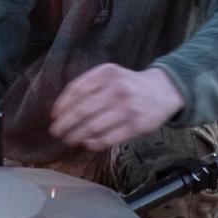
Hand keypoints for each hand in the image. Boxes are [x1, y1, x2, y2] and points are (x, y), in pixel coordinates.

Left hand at [49, 63, 184, 151]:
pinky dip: (94, 143)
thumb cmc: (128, 85)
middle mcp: (117, 89)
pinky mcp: (136, 125)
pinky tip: (87, 143)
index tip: (54, 116)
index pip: (77, 89)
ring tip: (69, 140)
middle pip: (82, 110)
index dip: (62, 105)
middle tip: (56, 132)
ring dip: (76, 136)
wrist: (163, 90)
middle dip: (65, 124)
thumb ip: (88, 87)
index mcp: (107, 73)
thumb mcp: (110, 76)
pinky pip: (108, 138)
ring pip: (93, 127)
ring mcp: (127, 108)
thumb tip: (61, 111)